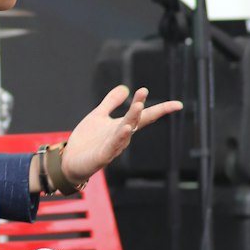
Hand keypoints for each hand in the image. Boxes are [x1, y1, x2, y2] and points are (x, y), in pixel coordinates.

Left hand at [61, 85, 181, 183]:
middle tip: (143, 92)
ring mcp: (113, 146)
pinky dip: (120, 137)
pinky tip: (126, 128)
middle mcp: (121, 136)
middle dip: (139, 106)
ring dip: (132, 118)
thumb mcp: (98, 116)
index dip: (160, 110)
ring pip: (126, 131)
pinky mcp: (103, 156)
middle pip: (134, 120)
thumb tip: (125, 88)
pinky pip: (113, 146)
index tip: (178, 105)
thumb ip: (111, 102)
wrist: (71, 161)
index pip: (144, 116)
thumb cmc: (87, 141)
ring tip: (138, 105)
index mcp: (122, 126)